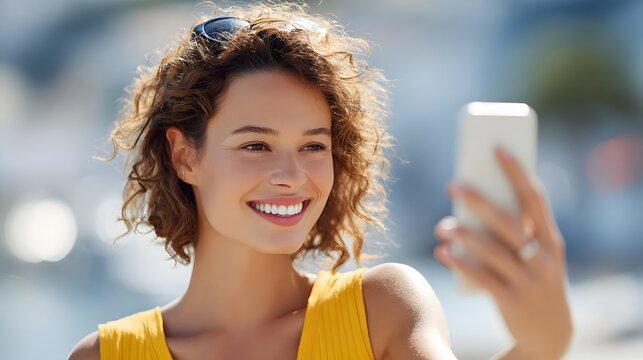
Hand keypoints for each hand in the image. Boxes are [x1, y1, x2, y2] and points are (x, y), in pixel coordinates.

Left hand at [433, 147, 572, 359]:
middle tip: (452, 185)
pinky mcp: (512, 300)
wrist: (550, 333)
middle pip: (508, 222)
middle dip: (480, 201)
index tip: (497, 148)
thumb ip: (512, 231)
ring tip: (442, 225)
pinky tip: (443, 252)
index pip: (535, 198)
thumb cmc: (534, 280)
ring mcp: (529, 279)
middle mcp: (543, 256)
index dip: (517, 171)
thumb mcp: (535, 255)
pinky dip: (461, 264)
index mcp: (550, 238)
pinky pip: (483, 278)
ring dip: (464, 234)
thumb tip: (470, 198)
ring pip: (493, 251)